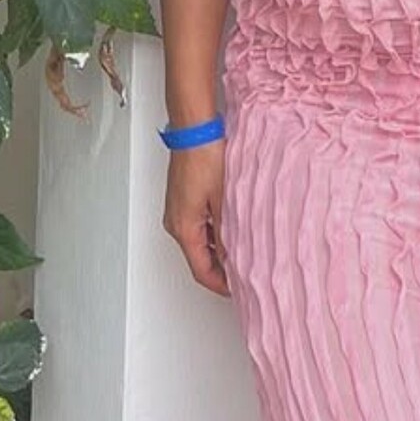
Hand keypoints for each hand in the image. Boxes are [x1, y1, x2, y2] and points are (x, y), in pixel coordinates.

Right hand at [162, 140, 229, 295]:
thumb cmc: (205, 158)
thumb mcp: (223, 200)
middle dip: (220, 269)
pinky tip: (230, 229)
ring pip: (197, 242)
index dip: (220, 284)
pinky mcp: (182, 199)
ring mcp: (177, 210)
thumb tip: (234, 256)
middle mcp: (175, 222)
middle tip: (243, 273)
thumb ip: (228, 232)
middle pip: (198, 258)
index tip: (237, 289)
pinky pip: (196, 226)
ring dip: (217, 250)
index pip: (201, 270)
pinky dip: (212, 234)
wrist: (194, 131)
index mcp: (184, 228)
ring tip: (241, 251)